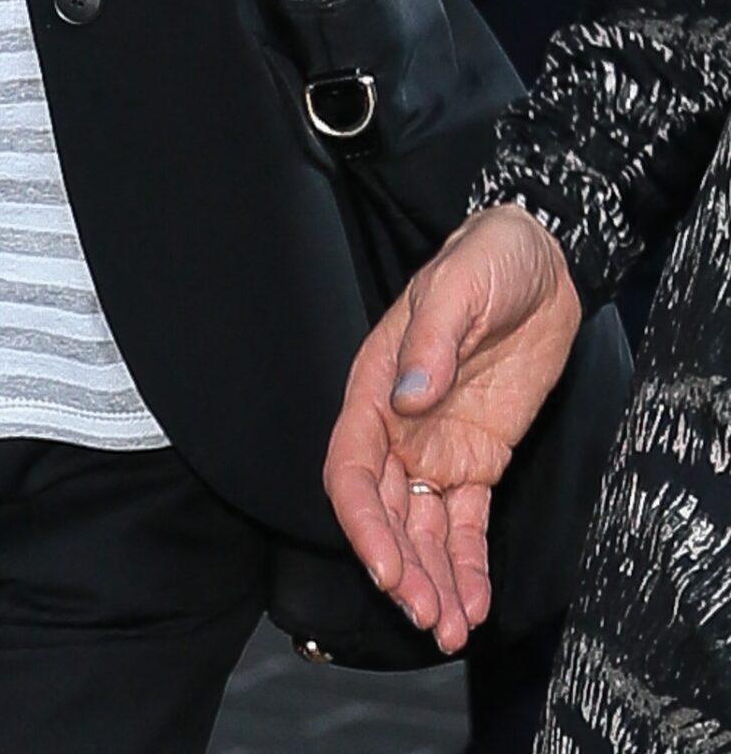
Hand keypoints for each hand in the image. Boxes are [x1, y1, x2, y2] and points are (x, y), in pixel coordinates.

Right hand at [324, 205, 582, 652]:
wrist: (542, 263)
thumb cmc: (487, 261)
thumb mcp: (457, 289)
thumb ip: (431, 343)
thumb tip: (410, 398)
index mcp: (375, 385)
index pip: (351, 468)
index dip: (362, 523)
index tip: (386, 568)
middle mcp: (397, 427)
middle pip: (384, 512)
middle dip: (400, 569)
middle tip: (427, 616)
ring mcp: (437, 448)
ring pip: (421, 529)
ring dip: (430, 580)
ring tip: (450, 631)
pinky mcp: (479, 461)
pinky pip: (465, 523)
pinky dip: (467, 565)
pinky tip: (474, 605)